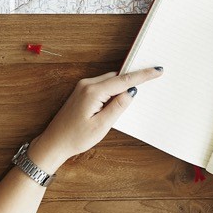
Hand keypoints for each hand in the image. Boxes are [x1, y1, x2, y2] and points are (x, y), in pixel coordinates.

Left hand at [26, 69, 163, 170]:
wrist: (54, 143)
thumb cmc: (76, 137)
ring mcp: (83, 87)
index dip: (143, 75)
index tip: (157, 70)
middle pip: (117, 77)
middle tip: (152, 80)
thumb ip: (118, 107)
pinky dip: (112, 90)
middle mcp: (87, 85)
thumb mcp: (101, 126)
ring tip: (132, 98)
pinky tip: (116, 102)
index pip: (124, 80)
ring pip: (110, 81)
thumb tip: (131, 91)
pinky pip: (102, 85)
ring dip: (121, 87)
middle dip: (133, 80)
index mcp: (93, 92)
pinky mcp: (81, 92)